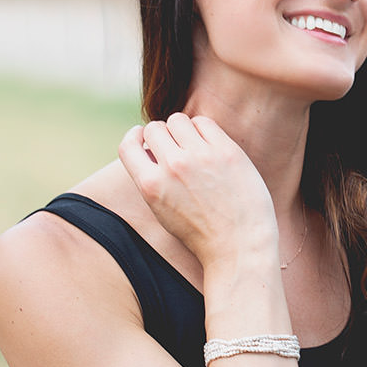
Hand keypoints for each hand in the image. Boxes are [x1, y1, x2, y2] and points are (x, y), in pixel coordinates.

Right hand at [118, 115, 278, 273]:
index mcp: (151, 186)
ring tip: (194, 146)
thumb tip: (150, 147)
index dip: (135, 136)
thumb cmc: (201, 232)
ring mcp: (200, 156)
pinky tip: (210, 145)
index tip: (144, 137)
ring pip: (178, 120)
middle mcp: (172, 167)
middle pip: (155, 128)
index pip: (128, 145)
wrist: (238, 246)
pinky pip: (204, 123)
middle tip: (176, 148)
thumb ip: (153, 180)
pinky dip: (203, 130)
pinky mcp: (226, 151)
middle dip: (163, 135)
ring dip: (182, 129)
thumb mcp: (163, 211)